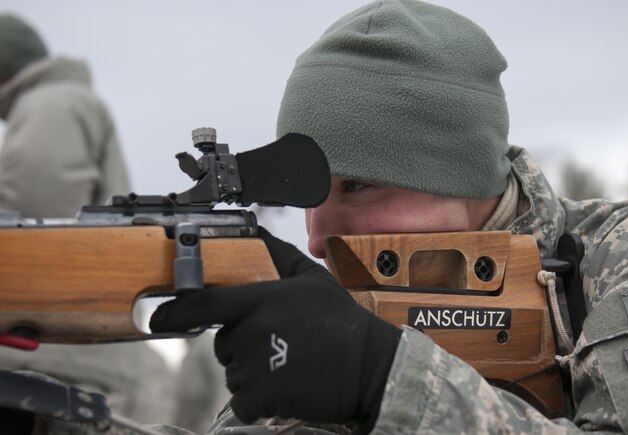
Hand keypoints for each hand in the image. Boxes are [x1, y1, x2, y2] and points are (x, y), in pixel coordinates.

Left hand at [150, 227, 400, 427]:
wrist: (369, 367)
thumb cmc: (341, 322)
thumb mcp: (313, 279)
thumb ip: (279, 254)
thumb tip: (257, 231)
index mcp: (262, 300)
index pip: (206, 304)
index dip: (176, 312)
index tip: (158, 318)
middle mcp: (253, 330)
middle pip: (223, 343)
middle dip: (242, 345)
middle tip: (278, 344)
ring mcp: (255, 365)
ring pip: (234, 373)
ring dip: (253, 373)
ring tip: (288, 365)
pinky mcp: (262, 397)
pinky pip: (243, 400)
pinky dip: (258, 400)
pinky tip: (286, 387)